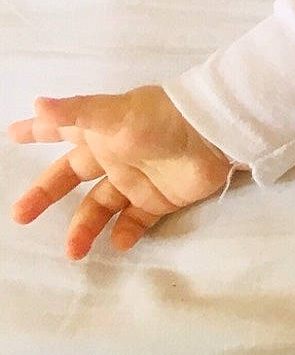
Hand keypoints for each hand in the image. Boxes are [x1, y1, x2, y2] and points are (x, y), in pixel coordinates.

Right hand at [9, 85, 234, 259]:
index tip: (11, 136)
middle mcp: (114, 156)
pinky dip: (125, 233)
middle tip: (20, 216)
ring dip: (84, 227)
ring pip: (100, 206)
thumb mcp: (114, 115)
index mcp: (101, 131)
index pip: (61, 130)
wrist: (214, 134)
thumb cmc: (160, 119)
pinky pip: (136, 221)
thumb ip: (74, 113)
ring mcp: (136, 178)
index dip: (37, 131)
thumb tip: (36, 104)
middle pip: (71, 178)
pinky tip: (117, 243)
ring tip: (73, 250)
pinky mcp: (160, 198)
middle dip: (45, 195)